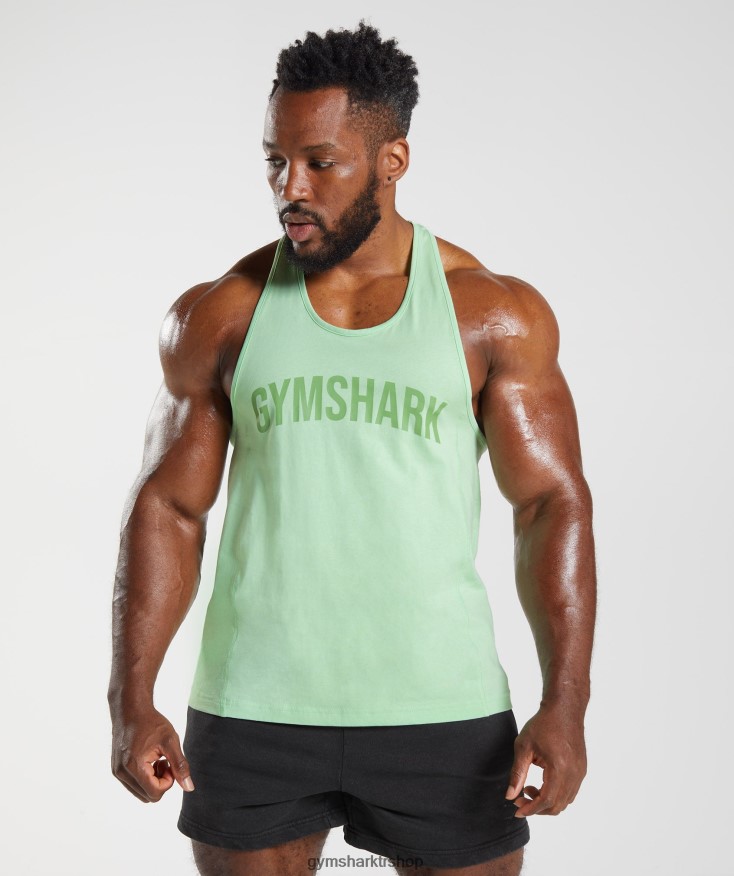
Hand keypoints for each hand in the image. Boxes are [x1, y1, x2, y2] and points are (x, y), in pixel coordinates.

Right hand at [110, 706, 194, 802]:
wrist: (131, 710)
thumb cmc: (151, 723)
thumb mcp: (170, 741)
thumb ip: (180, 765)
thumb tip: (189, 788)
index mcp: (134, 766)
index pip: (155, 793)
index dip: (168, 781)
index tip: (169, 762)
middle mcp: (121, 773)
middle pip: (148, 796)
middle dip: (160, 782)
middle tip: (164, 760)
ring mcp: (117, 772)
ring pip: (141, 793)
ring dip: (152, 781)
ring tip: (156, 759)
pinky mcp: (116, 769)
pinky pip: (134, 785)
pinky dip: (144, 778)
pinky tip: (148, 760)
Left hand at [505, 702, 586, 817]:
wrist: (564, 709)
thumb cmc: (543, 724)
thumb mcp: (524, 747)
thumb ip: (517, 774)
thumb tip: (510, 795)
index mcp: (559, 768)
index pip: (546, 800)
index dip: (531, 809)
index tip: (517, 809)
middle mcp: (574, 774)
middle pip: (557, 805)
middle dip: (537, 808)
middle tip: (520, 799)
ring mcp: (580, 773)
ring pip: (565, 801)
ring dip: (546, 802)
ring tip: (529, 788)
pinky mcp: (582, 769)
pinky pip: (570, 792)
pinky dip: (556, 795)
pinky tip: (542, 783)